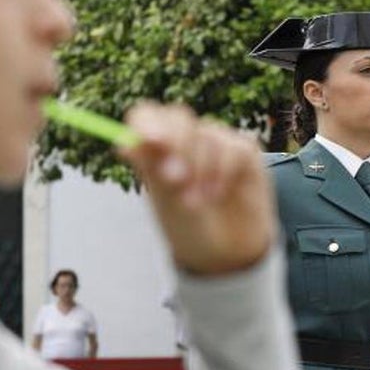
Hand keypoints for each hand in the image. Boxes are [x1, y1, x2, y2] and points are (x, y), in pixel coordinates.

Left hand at [121, 103, 274, 275]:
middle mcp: (186, 140)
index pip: (147, 116)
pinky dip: (225, 173)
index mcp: (157, 149)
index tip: (152, 141)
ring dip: (201, 170)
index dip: (147, 122)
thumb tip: (126, 144)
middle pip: (178, 117)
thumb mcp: (165, 201)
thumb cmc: (188, 226)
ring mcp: (216, 143)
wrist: (224, 253)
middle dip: (177, 146)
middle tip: (175, 179)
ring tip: (198, 202)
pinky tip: (219, 195)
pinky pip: (235, 148)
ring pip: (208, 136)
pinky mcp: (244, 151)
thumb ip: (152, 170)